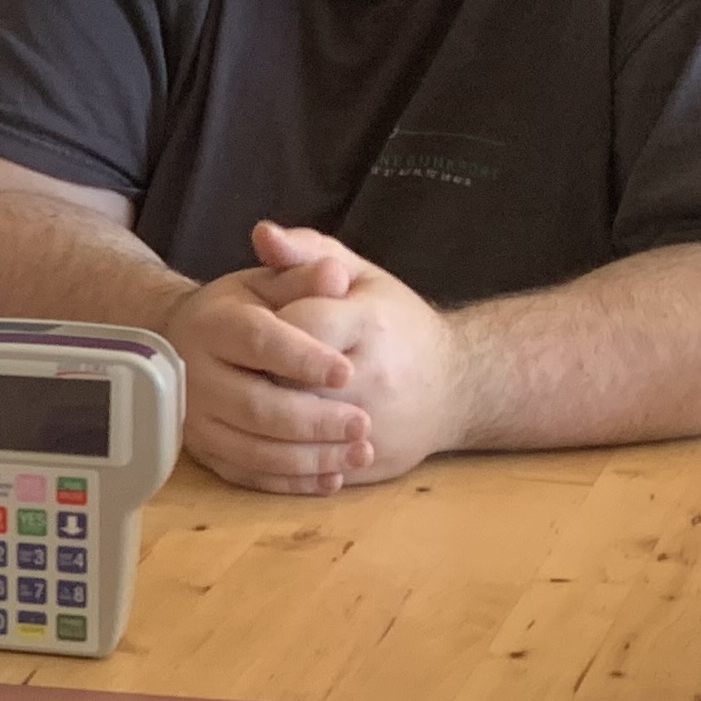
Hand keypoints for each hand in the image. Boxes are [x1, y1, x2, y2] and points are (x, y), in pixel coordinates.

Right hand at [158, 235, 374, 493]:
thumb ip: (302, 273)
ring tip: (358, 453)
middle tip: (362, 423)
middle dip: (313, 420)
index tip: (347, 370)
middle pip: (254, 406)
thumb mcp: (269, 281)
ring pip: (251, 449)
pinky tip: (331, 478)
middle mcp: (194, 376)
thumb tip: (332, 274)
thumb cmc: (243, 308)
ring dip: (309, 458)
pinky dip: (291, 483)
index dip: (302, 358)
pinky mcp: (204, 452)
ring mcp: (196, 420)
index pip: (257, 342)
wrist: (191, 342)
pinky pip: (247, 475)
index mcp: (212, 325)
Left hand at [256, 223, 470, 483]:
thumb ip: (308, 254)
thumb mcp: (361, 276)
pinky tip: (265, 438)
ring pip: (293, 431)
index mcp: (369, 323)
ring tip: (251, 399)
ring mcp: (374, 425)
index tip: (254, 327)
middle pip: (287, 381)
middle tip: (241, 368)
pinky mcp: (370, 463)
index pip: (296, 326)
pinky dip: (280, 457)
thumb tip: (262, 233)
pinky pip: (309, 466)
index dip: (266, 327)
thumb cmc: (397, 323)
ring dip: (260, 420)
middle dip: (255, 374)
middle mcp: (375, 376)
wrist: (459, 386)